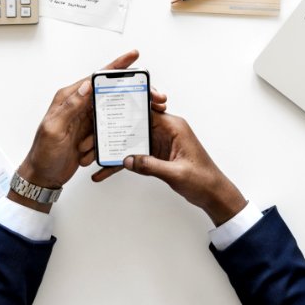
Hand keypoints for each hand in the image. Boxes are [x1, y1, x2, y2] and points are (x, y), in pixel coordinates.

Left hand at [11, 50, 167, 212]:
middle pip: (109, 91)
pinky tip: (121, 137)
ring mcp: (85, 119)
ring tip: (141, 115)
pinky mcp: (91, 132)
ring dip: (122, 117)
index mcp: (68, 98)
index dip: (116, 67)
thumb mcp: (54, 129)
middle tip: (151, 93)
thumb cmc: (43, 154)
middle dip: (129, 91)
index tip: (132, 56)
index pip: (95, 78)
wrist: (43, 177)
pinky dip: (114, 133)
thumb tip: (87, 85)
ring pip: (112, 110)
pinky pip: (109, 128)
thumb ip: (70, 106)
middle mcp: (78, 105)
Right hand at [92, 112, 246, 225]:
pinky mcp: (156, 155)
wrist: (213, 194)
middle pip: (133, 126)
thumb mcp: (176, 173)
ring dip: (112, 150)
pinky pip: (134, 156)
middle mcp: (165, 131)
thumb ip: (151, 165)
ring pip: (130, 141)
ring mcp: (159, 143)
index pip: (146, 111)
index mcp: (174, 126)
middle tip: (91, 140)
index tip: (107, 111)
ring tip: (91, 157)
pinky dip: (122, 163)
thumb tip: (128, 160)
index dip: (126, 110)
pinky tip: (105, 172)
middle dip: (112, 133)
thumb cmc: (204, 179)